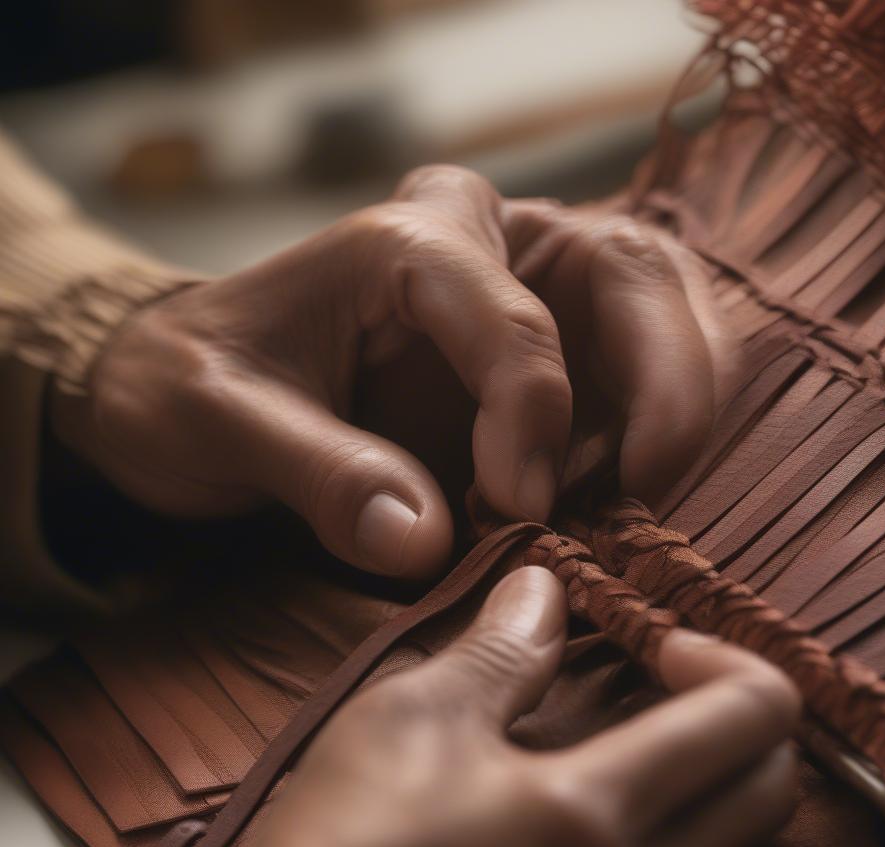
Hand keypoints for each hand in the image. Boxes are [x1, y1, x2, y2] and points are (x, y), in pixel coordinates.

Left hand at [52, 166, 721, 578]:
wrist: (188, 390)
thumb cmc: (189, 384)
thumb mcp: (214, 419)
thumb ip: (317, 471)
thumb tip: (427, 544)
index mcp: (412, 239)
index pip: (519, 316)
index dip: (535, 419)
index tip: (517, 514)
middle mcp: (491, 249)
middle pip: (639, 277)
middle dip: (666, 393)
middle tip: (639, 499)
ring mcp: (529, 301)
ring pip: (667, 323)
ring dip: (670, 422)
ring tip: (622, 513)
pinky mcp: (546, 364)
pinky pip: (638, 387)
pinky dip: (644, 450)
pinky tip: (604, 512)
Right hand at [218, 567, 798, 846]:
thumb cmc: (354, 838)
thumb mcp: (419, 714)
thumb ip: (505, 645)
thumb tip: (547, 586)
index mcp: (596, 815)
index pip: (750, 717)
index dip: (725, 659)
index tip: (659, 646)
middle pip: (773, 789)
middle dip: (741, 720)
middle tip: (668, 688)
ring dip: (726, 791)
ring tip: (656, 755)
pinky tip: (638, 830)